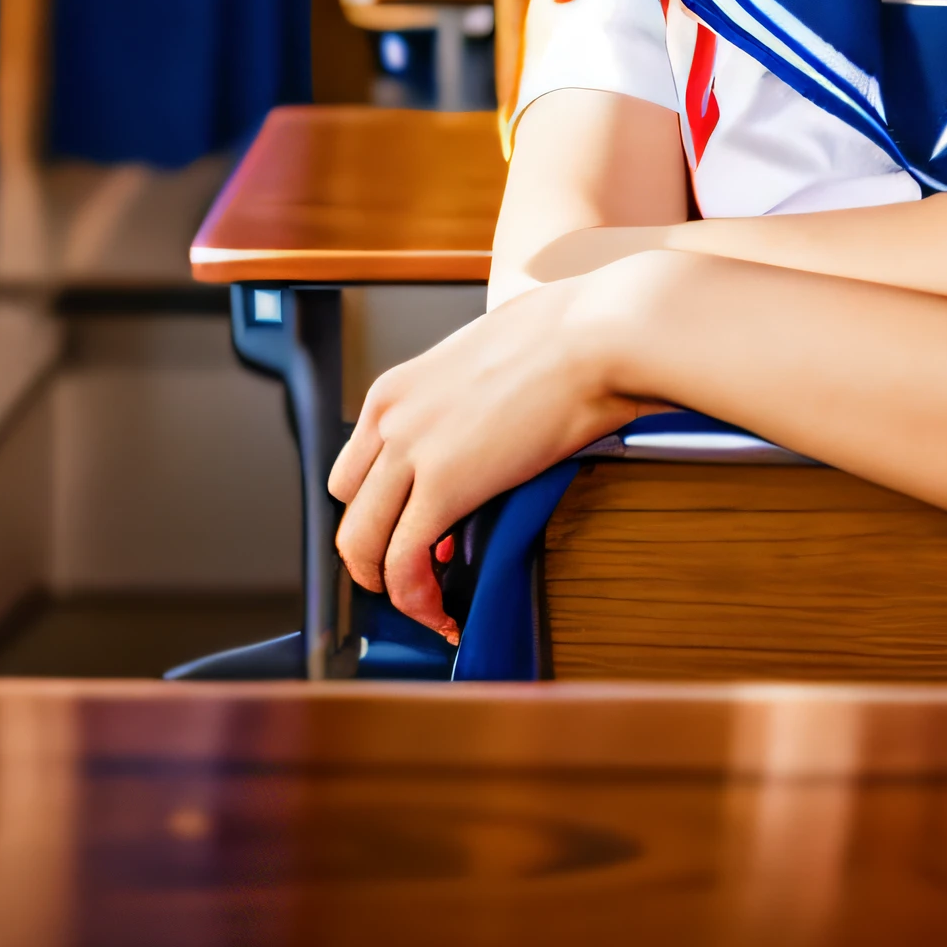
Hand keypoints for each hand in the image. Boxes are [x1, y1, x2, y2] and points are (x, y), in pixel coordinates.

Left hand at [327, 270, 647, 637]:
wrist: (599, 335)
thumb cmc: (568, 334)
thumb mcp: (489, 357)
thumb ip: (467, 396)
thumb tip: (486, 426)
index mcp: (398, 387)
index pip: (353, 469)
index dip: (379, 510)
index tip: (411, 529)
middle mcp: (391, 417)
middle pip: (347, 509)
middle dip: (376, 549)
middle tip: (416, 571)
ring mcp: (411, 449)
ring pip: (361, 543)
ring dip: (389, 583)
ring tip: (428, 604)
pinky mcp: (444, 484)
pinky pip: (404, 563)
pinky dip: (417, 600)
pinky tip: (444, 613)